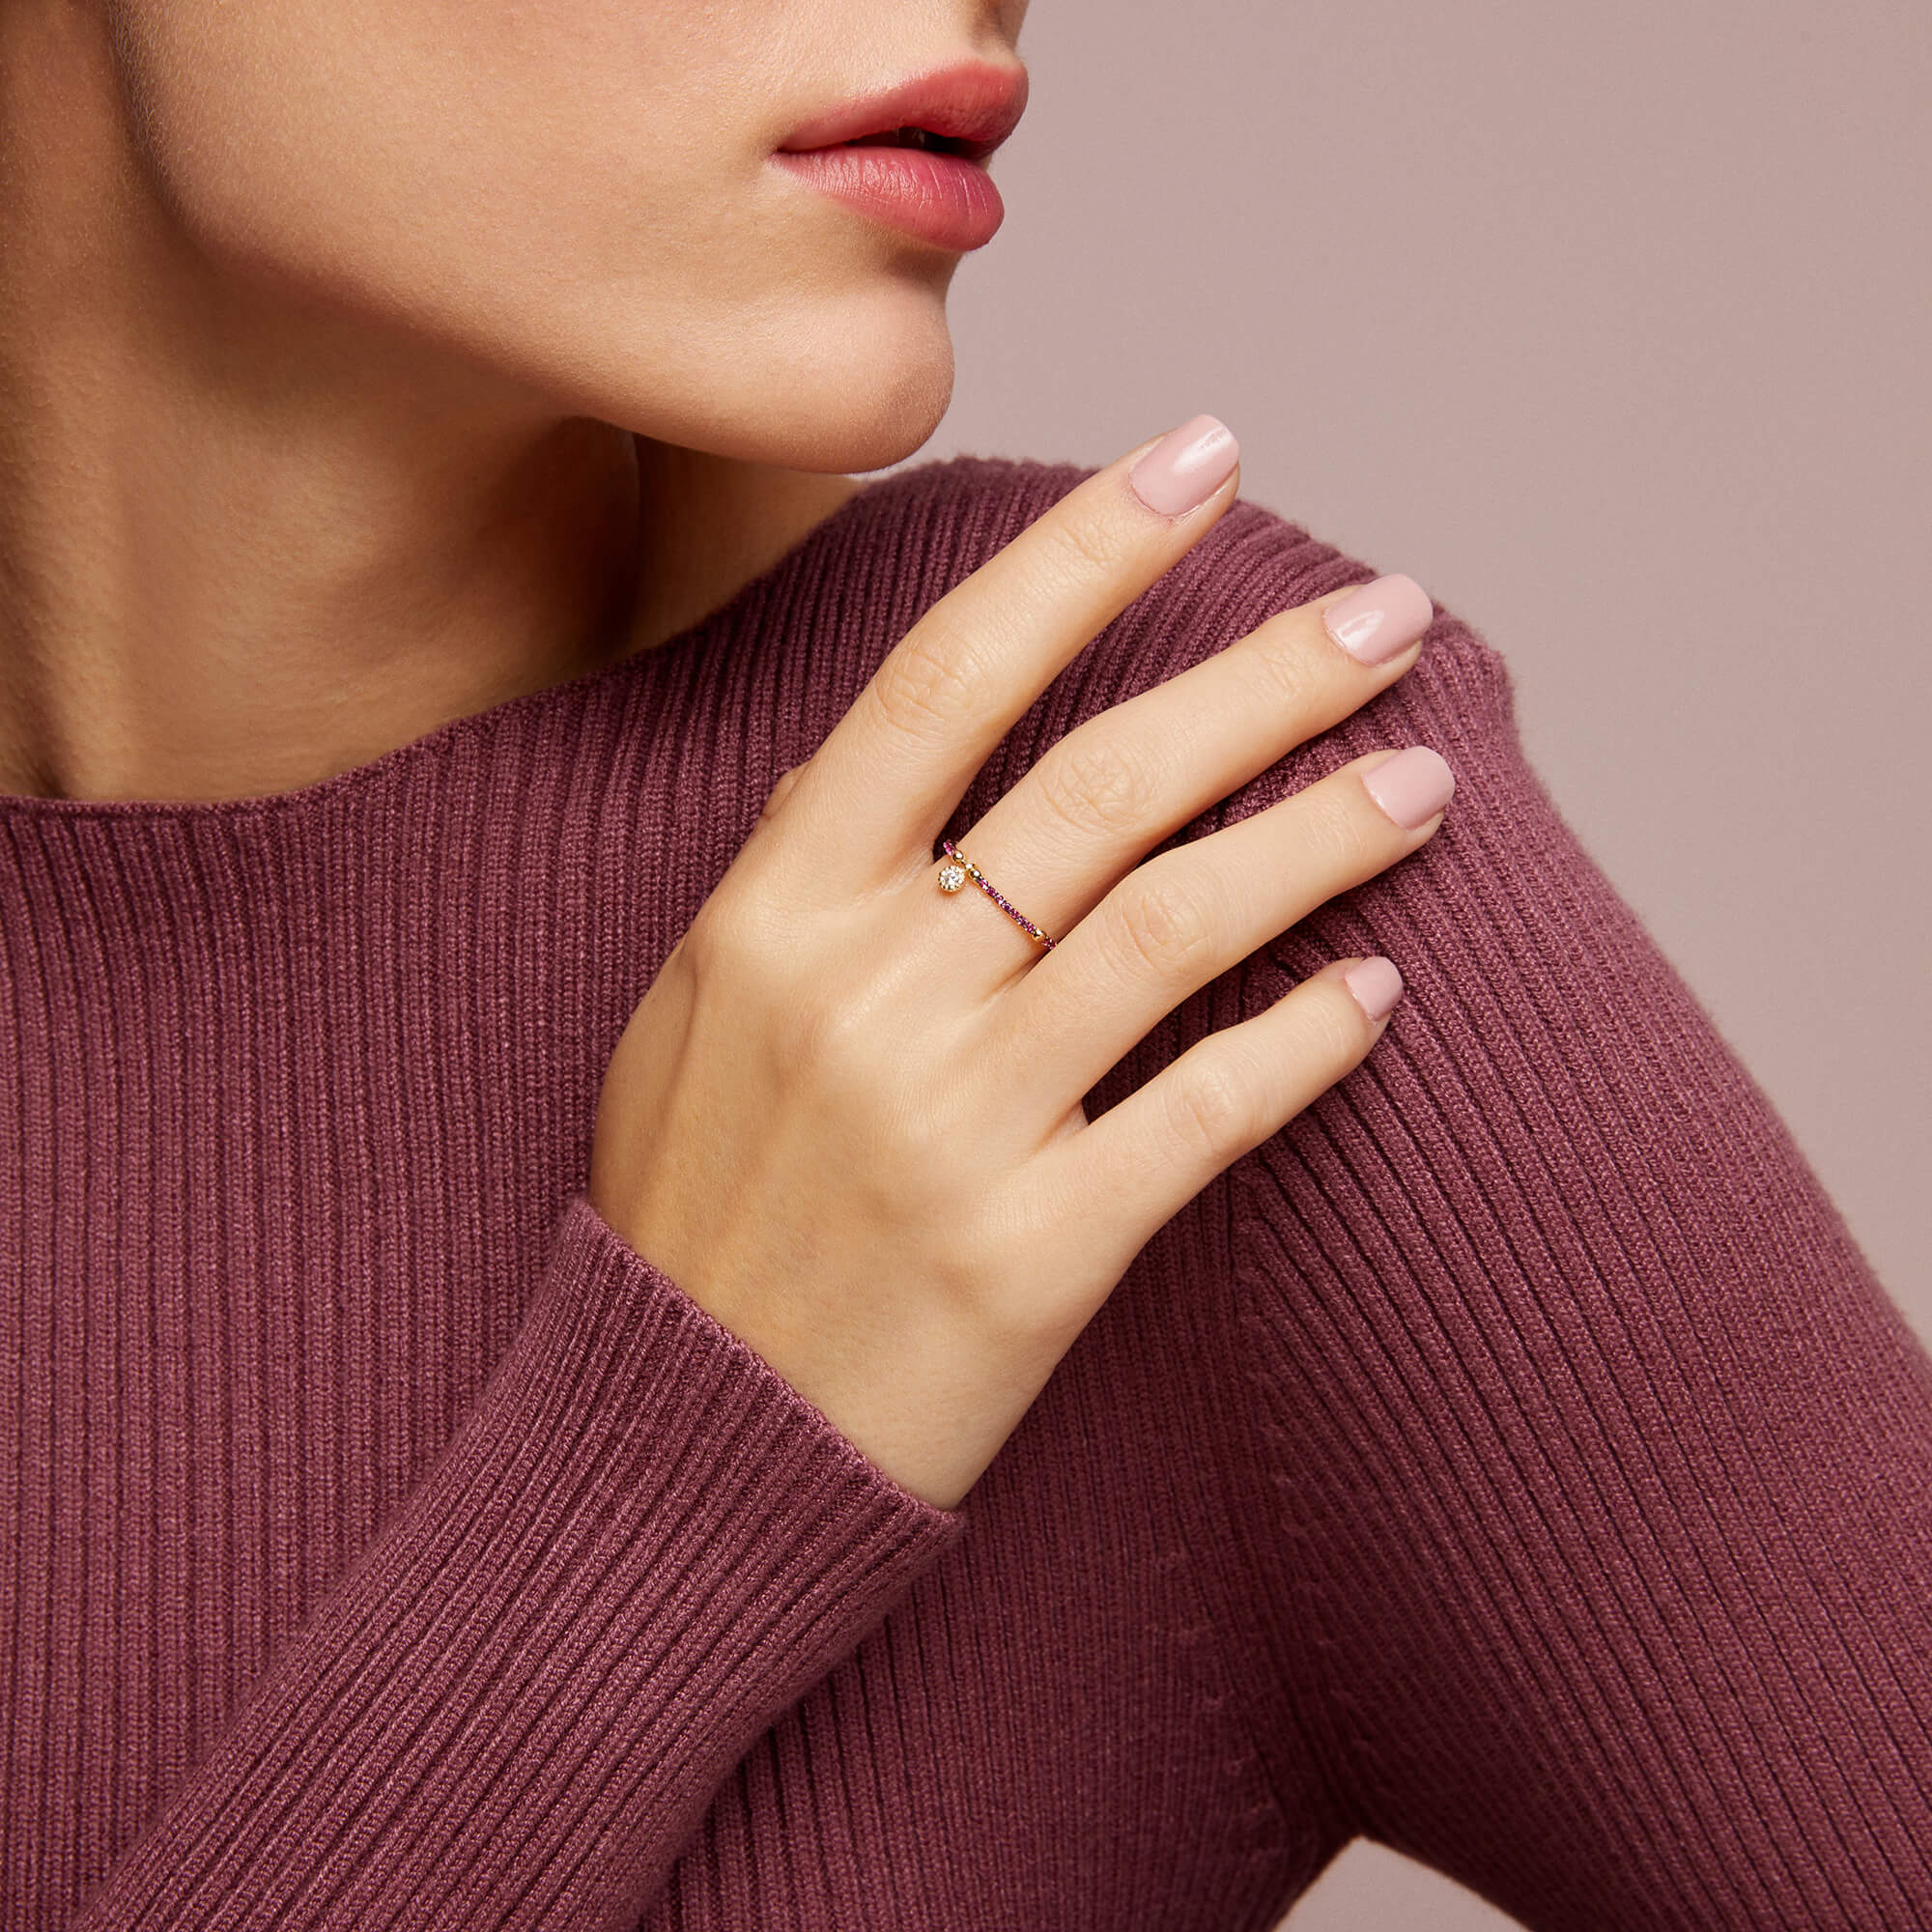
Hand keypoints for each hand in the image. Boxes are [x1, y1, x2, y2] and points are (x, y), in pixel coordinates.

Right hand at [588, 419, 1449, 1509]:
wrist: (675, 1454)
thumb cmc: (686, 1222)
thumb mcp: (689, 1021)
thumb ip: (781, 881)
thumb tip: (855, 754)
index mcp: (774, 915)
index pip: (942, 681)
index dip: (1078, 557)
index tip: (1199, 460)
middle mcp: (869, 994)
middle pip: (1098, 784)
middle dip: (1260, 678)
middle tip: (1388, 614)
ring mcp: (954, 1125)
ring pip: (1177, 927)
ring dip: (1319, 838)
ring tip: (1424, 786)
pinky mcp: (1034, 1255)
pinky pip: (1204, 1116)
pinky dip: (1302, 1048)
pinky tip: (1376, 999)